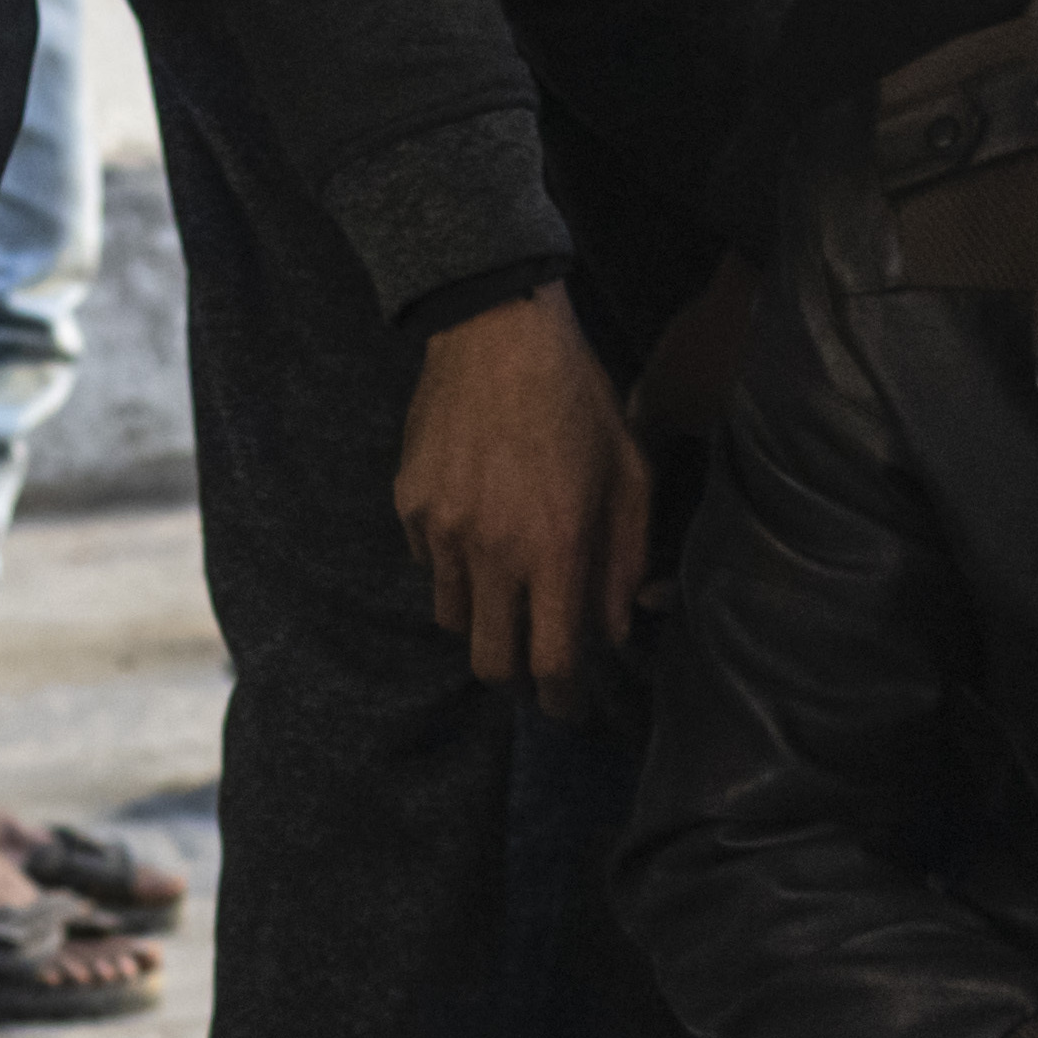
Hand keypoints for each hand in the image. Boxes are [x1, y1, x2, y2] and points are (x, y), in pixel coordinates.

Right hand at [397, 295, 656, 703]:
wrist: (496, 329)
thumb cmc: (577, 398)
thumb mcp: (629, 474)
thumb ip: (625, 559)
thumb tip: (614, 630)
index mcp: (555, 547)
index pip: (554, 661)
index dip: (564, 700)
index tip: (571, 707)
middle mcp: (492, 551)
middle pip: (491, 663)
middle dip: (517, 677)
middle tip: (536, 662)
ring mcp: (441, 530)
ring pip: (454, 619)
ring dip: (485, 619)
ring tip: (509, 584)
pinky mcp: (409, 506)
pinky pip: (428, 565)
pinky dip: (453, 567)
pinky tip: (478, 525)